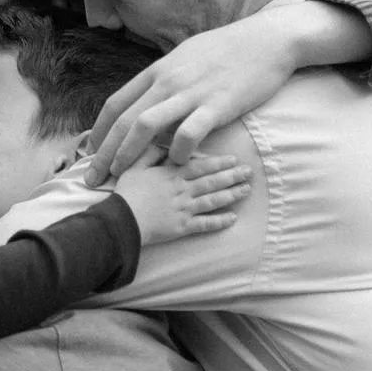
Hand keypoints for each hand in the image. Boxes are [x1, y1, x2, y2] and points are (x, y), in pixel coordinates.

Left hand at [86, 9, 300, 183]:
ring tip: (122, 176)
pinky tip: (175, 164)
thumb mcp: (184, 59)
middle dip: (104, 153)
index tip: (90, 154)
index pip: (115, 104)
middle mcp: (167, 81)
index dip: (99, 132)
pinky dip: (177, 152)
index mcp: (157, 72)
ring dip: (128, 154)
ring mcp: (191, 93)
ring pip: (146, 125)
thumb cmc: (226, 51)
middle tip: (93, 178)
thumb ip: (164, 81)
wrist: (266, 40)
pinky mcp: (216, 105)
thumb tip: (146, 101)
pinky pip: (188, 133)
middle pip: (124, 120)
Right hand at [113, 150, 250, 245]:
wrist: (122, 220)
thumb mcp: (134, 166)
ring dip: (231, 195)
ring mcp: (184, 209)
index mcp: (172, 175)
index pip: (201, 166)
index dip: (219, 162)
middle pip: (212, 182)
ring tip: (246, 190)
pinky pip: (205, 224)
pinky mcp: (182, 227)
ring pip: (213, 200)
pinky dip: (220, 221)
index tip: (234, 159)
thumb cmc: (127, 193)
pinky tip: (233, 218)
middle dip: (232, 176)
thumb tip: (164, 142)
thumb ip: (150, 153)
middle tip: (249, 172)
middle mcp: (183, 190)